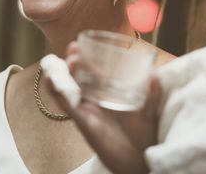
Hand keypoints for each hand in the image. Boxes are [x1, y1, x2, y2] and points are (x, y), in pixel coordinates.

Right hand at [46, 42, 161, 173]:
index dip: (87, 57)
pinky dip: (57, 93)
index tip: (82, 43)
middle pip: (78, 77)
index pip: (93, 72)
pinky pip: (67, 107)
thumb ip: (152, 94)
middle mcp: (95, 101)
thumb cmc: (143, 137)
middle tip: (73, 49)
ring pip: (68, 89)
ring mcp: (88, 111)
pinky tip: (51, 80)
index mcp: (107, 95)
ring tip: (64, 62)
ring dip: (63, 74)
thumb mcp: (149, 112)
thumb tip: (154, 74)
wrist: (140, 164)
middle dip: (73, 61)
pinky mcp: (84, 123)